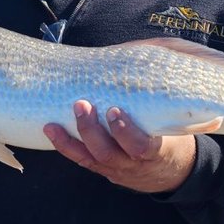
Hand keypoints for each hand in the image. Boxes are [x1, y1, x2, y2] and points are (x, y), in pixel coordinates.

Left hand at [45, 102, 196, 192]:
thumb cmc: (169, 135)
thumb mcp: (172, 120)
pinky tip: (51, 130)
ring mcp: (116, 168)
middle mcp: (133, 163)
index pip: (141, 146)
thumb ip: (158, 94)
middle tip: (82, 105)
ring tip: (54, 121)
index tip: (114, 110)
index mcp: (156, 151)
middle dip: (91, 130)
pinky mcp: (102, 169)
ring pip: (92, 158)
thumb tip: (144, 52)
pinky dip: (65, 146)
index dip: (126, 131)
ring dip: (71, 139)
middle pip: (109, 152)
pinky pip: (82, 160)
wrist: (170, 171)